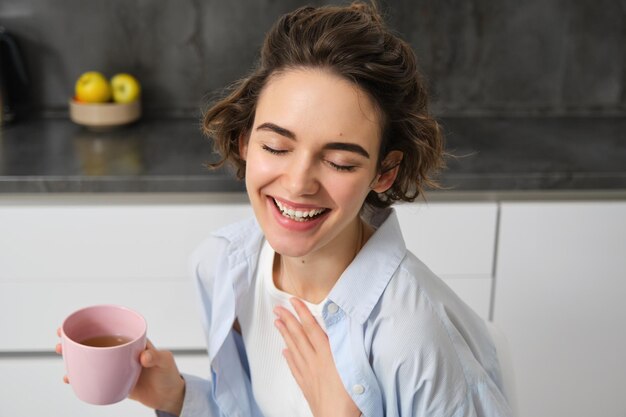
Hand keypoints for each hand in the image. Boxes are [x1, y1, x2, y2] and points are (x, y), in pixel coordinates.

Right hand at [56, 329, 184, 415]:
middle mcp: (120, 351)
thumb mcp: (165, 361)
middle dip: (76, 339)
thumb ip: (156, 357)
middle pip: (94, 341)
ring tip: (63, 356)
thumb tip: (144, 356)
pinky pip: (93, 377)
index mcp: (132, 340)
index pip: (110, 326)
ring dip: (75, 356)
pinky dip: (81, 376)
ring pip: (91, 359)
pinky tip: (70, 378)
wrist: (169, 396)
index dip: (92, 322)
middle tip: (62, 341)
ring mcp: (115, 366)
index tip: (75, 321)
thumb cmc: (169, 374)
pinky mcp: (112, 381)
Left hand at [274, 299, 360, 416]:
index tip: (293, 301)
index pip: (311, 328)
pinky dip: (289, 358)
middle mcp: (315, 362)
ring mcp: (309, 374)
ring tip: (277, 323)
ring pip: (294, 350)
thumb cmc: (351, 397)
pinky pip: (295, 368)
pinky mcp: (307, 386)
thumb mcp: (353, 366)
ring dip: (285, 335)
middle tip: (277, 309)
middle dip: (288, 321)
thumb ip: (346, 347)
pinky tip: (285, 352)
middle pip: (299, 337)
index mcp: (327, 355)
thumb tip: (342, 329)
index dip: (302, 313)